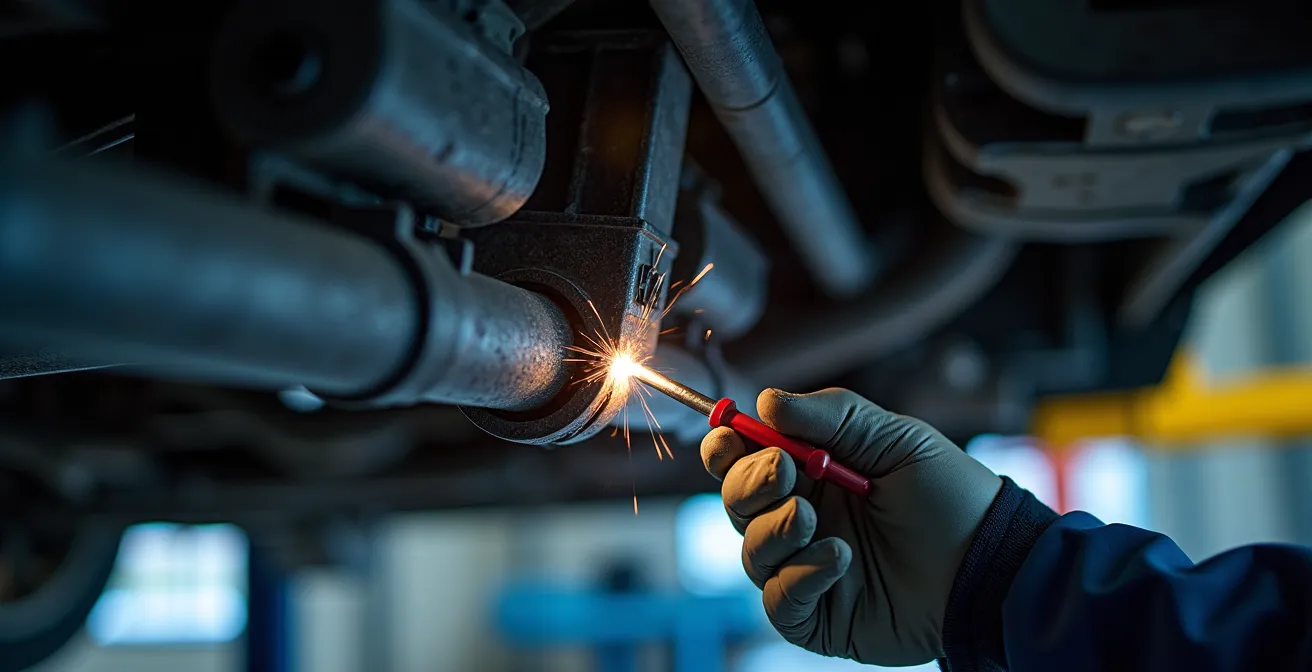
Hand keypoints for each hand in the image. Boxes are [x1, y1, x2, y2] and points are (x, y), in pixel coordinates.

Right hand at [700, 388, 1001, 665]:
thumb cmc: (949, 497)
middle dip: (748, 483)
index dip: (726, 447)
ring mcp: (805, 568)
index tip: (728, 438)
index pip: (744, 458)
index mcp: (810, 472)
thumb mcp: (896, 439)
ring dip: (774, 530)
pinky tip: (838, 558)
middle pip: (735, 502)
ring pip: (751, 551)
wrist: (989, 563)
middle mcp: (799, 518)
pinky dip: (799, 577)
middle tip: (784, 472)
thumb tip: (766, 401)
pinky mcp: (818, 615)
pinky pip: (779, 600)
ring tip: (814, 520)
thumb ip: (831, 416)